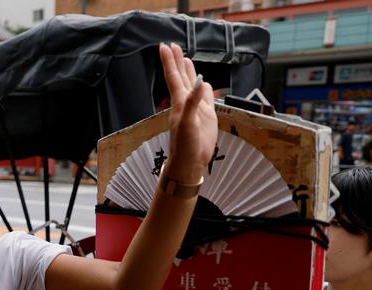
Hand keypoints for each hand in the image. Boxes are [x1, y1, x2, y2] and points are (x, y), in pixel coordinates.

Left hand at [160, 42, 216, 182]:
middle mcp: (186, 102)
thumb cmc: (185, 145)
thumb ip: (193, 102)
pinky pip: (205, 98)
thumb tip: (201, 82)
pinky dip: (204, 88)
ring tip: (185, 59)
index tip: (165, 46)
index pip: (174, 77)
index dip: (170, 62)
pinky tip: (203, 83)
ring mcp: (196, 109)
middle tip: (173, 45)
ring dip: (189, 71)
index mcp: (180, 102)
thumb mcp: (188, 123)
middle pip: (181, 77)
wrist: (189, 162)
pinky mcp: (206, 116)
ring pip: (192, 85)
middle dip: (177, 61)